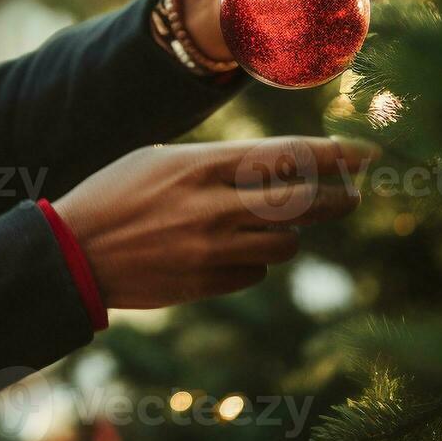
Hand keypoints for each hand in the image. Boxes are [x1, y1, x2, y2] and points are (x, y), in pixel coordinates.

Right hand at [51, 137, 374, 308]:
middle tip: (353, 194)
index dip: (335, 156)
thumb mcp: (164, 161)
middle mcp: (216, 207)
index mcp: (204, 165)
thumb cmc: (116, 194)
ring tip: (257, 224)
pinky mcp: (207, 284)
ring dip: (282, 232)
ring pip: (284, 243)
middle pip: (304, 203)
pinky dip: (249, 260)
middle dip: (336, 197)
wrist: (74, 253)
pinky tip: (222, 250)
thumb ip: (219, 165)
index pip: (289, 157)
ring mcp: (213, 250)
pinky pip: (254, 272)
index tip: (367, 155)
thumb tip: (276, 171)